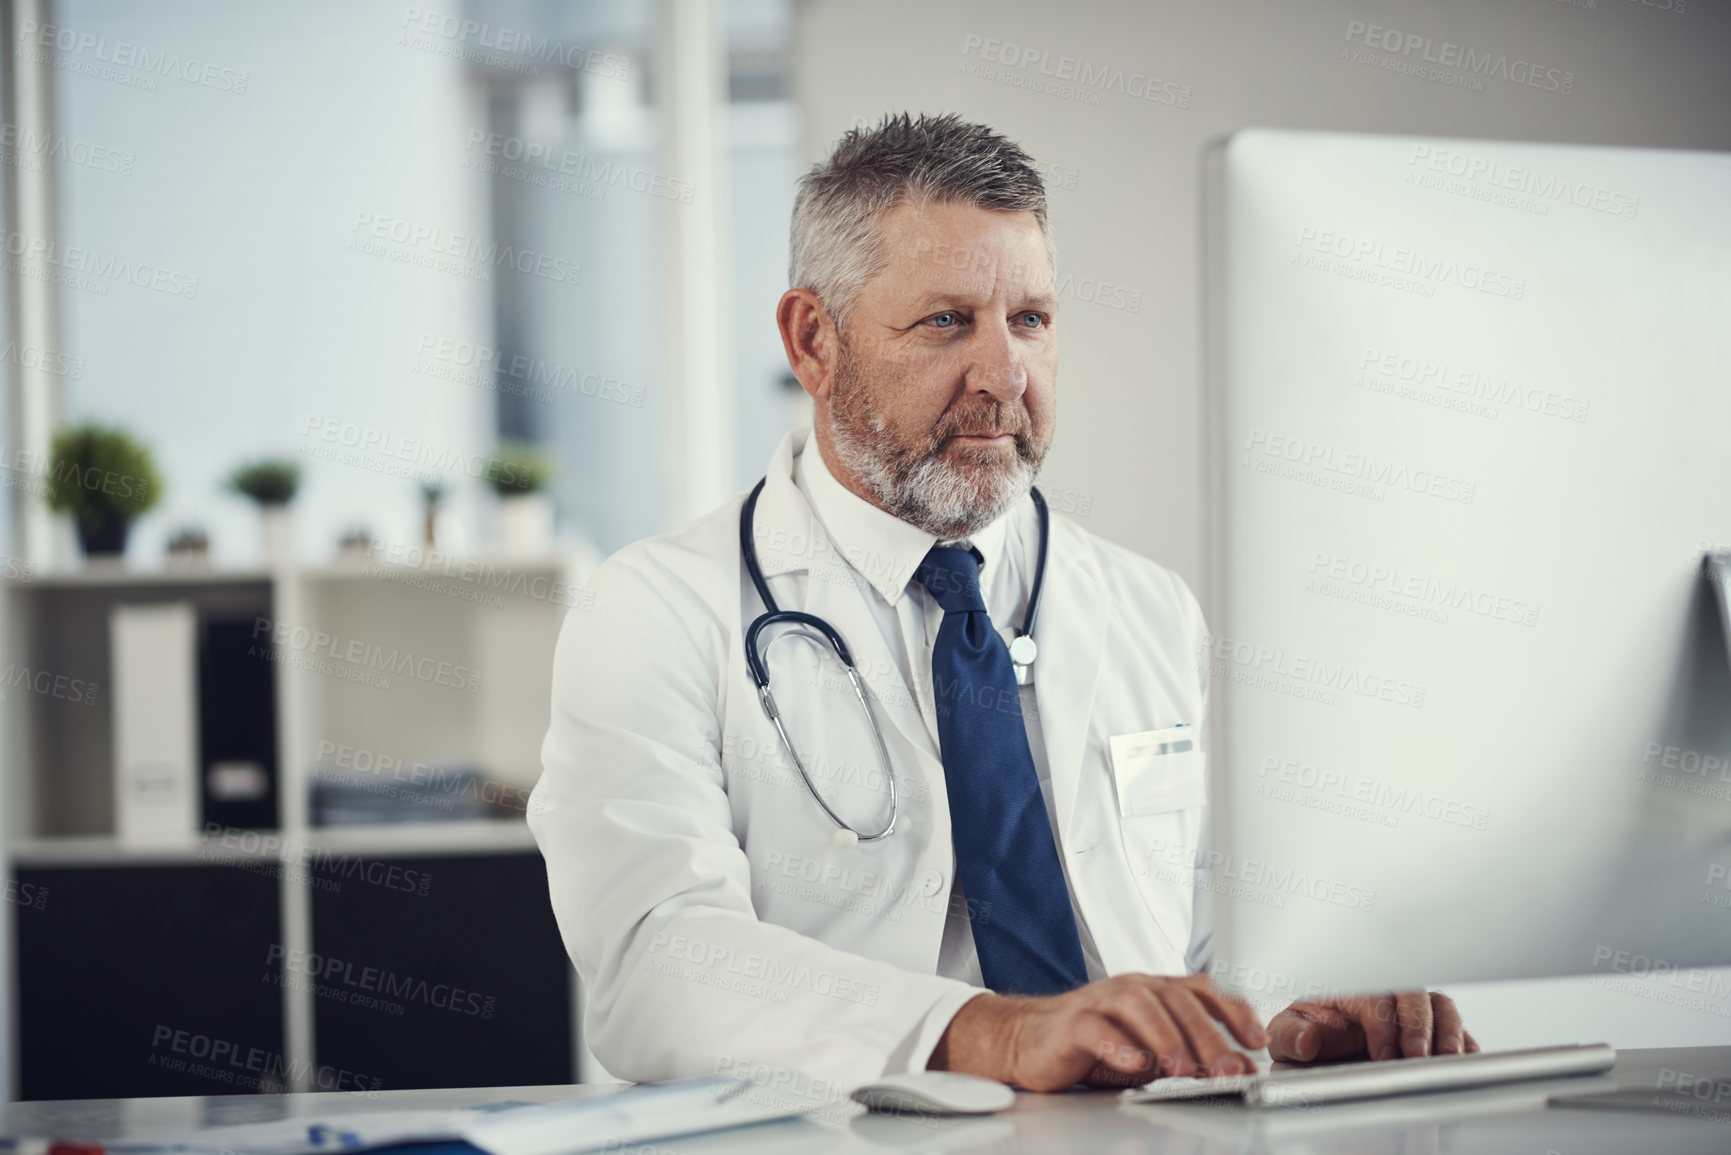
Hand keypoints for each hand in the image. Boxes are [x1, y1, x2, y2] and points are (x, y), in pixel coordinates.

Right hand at [928, 973, 1267, 1090]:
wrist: (1029, 1039)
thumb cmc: (1093, 1043)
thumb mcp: (1151, 1051)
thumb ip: (1191, 1055)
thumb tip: (1237, 1068)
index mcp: (1156, 990)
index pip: (1202, 989)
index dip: (1234, 1011)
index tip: (1256, 1040)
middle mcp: (1133, 988)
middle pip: (1177, 1000)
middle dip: (1208, 1036)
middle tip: (1228, 1069)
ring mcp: (1101, 1000)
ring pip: (1139, 1005)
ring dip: (1167, 1037)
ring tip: (1183, 1069)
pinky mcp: (1072, 1022)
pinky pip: (1096, 1027)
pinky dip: (1118, 1044)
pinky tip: (1135, 1063)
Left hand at [1267, 991, 1477, 1063]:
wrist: (1317, 1051)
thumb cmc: (1305, 1036)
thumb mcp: (1287, 1036)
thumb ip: (1291, 1035)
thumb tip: (1307, 1039)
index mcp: (1349, 990)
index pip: (1374, 996)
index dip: (1382, 1024)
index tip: (1382, 1055)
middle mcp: (1384, 995)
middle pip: (1413, 995)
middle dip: (1418, 1026)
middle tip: (1417, 1057)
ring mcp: (1409, 1012)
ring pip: (1439, 1006)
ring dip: (1448, 1030)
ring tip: (1447, 1058)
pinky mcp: (1431, 1033)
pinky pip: (1457, 1029)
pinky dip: (1464, 1043)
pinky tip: (1464, 1061)